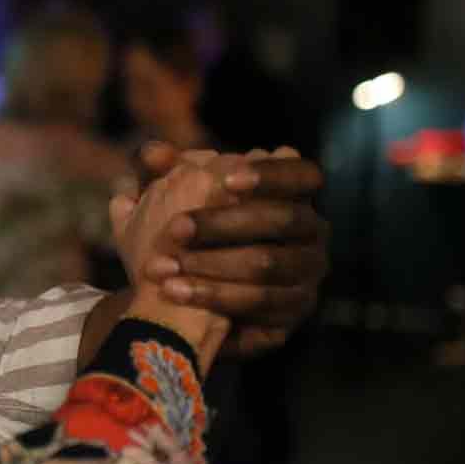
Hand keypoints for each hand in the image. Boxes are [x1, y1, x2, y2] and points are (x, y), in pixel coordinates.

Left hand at [126, 142, 327, 357]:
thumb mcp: (175, 204)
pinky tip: (176, 293)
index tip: (226, 179)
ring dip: (212, 264)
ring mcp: (308, 274)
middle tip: (174, 228)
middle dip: (224, 223)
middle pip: (283, 219)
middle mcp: (312, 232)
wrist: (191, 303)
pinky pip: (260, 304)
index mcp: (294, 196)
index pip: (302, 174)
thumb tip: (152, 151)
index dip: (270, 174)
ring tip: (164, 267)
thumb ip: (166, 175)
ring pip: (267, 264)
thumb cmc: (191, 240)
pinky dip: (213, 296)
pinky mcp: (295, 312)